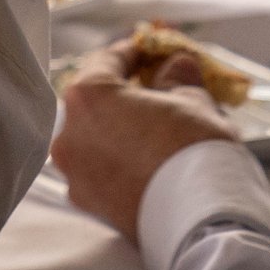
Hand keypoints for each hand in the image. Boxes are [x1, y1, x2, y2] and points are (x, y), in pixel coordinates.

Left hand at [49, 36, 241, 243]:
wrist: (199, 219)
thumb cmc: (193, 151)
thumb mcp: (192, 99)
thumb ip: (176, 76)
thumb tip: (175, 66)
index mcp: (87, 96)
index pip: (108, 59)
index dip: (135, 51)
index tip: (153, 51)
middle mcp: (69, 133)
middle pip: (95, 99)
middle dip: (124, 91)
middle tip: (156, 86)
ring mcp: (74, 172)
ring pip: (94, 136)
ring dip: (119, 127)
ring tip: (155, 126)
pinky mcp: (87, 203)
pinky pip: (98, 168)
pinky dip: (117, 158)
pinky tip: (147, 158)